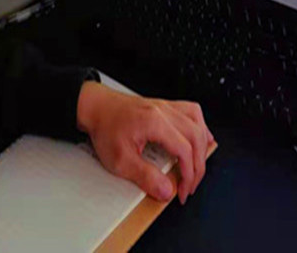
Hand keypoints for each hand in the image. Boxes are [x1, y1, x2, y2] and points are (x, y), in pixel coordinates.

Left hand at [76, 82, 213, 204]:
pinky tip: (201, 136)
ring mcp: (165, 106)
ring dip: (202, 145)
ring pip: (197, 122)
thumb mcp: (120, 160)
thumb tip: (167, 189)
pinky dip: (200, 126)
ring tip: (199, 164)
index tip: (184, 190)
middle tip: (191, 184)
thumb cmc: (104, 127)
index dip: (189, 174)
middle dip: (198, 165)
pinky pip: (191, 111)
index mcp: (155, 122)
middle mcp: (164, 111)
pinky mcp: (163, 106)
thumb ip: (145, 177)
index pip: (185, 150)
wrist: (94, 107)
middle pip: (196, 137)